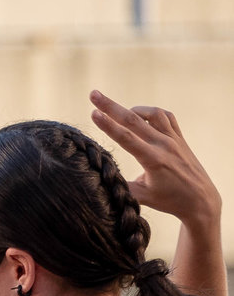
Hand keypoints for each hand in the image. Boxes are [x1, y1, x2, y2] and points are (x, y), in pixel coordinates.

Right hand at [91, 90, 222, 230]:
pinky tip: (141, 116)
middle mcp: (164, 146)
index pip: (126, 138)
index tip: (93, 112)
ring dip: (132, 109)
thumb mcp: (142, 197)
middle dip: (111, 106)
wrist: (201, 200)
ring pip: (152, 114)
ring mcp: (174, 140)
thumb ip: (120, 186)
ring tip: (118, 111)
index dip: (108, 125)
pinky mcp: (180, 138)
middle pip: (133, 120)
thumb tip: (97, 178)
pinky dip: (151, 113)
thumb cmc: (170, 201)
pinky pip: (166, 117)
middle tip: (93, 94)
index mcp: (153, 160)